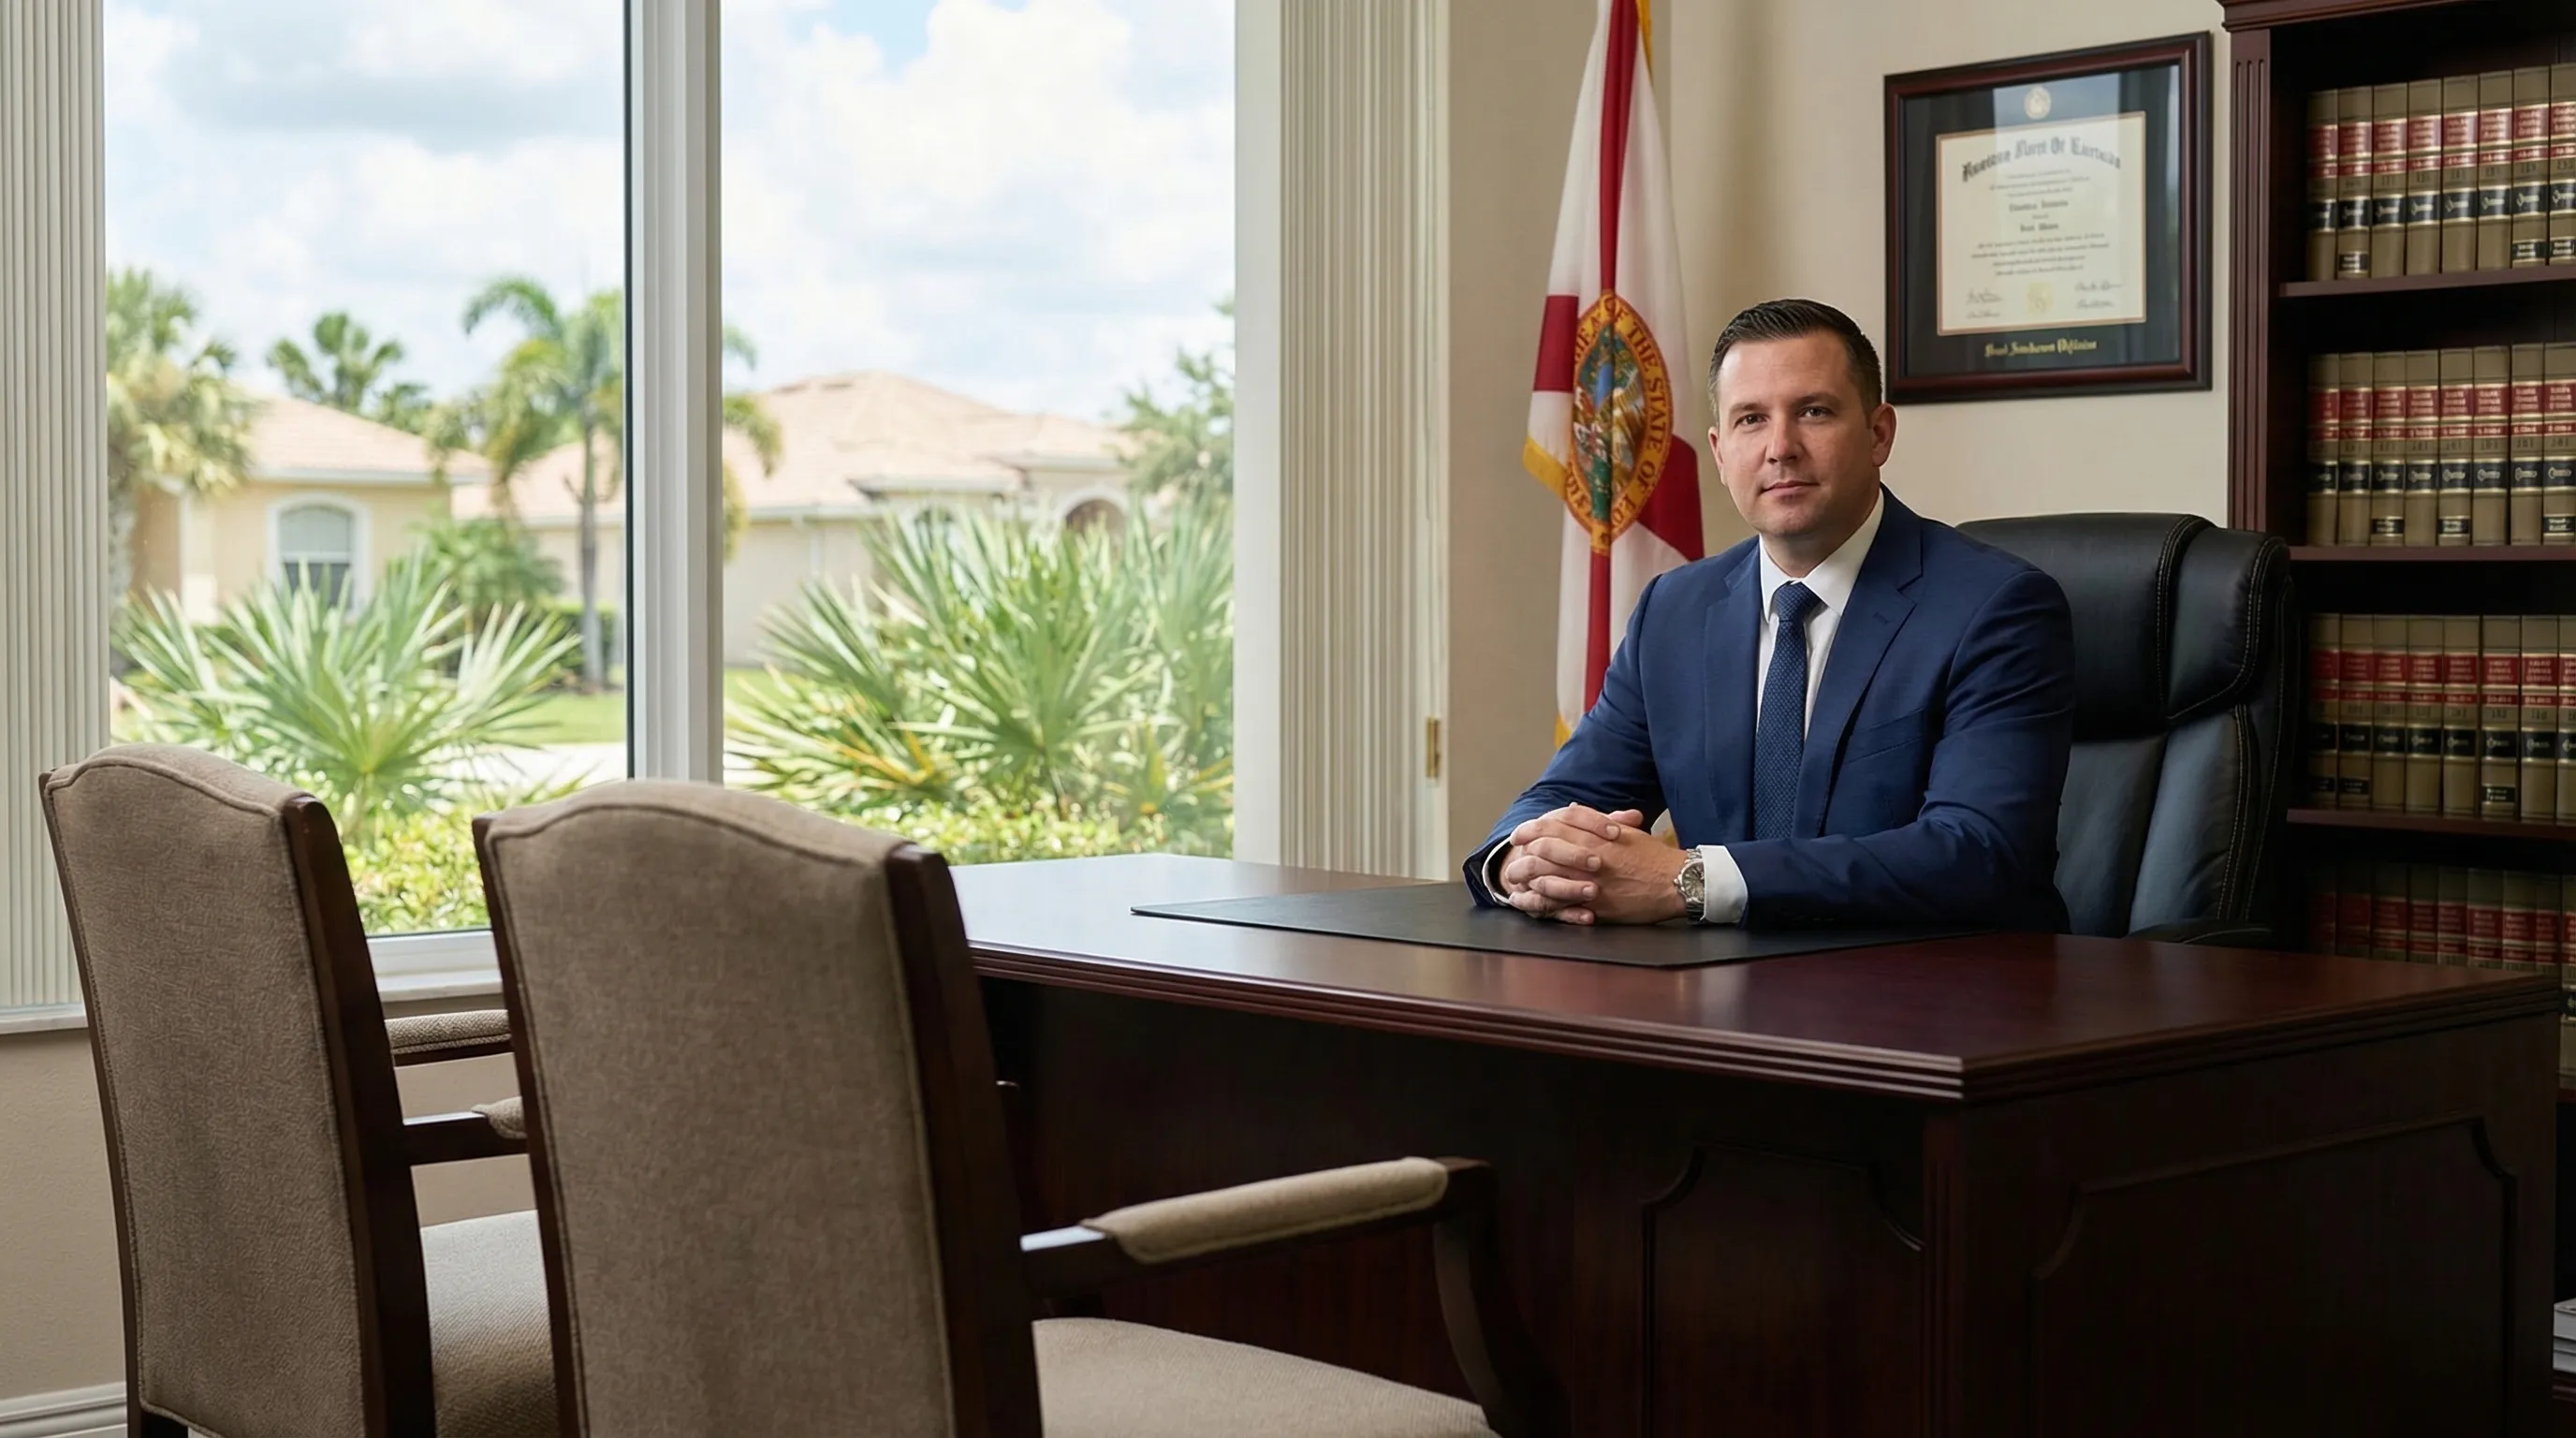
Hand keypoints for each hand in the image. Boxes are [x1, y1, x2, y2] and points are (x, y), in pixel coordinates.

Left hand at [1497, 805, 1687, 924]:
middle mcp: (1592, 858)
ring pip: (1548, 876)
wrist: (1678, 883)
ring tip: (1514, 877)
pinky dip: (1542, 901)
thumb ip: (1595, 821)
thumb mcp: (1626, 831)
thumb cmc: (1654, 857)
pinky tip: (1529, 900)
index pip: (1555, 826)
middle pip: (1545, 850)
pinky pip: (1562, 903)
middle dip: (1523, 851)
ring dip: (1528, 876)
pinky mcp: (1597, 906)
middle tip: (1512, 854)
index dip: (1532, 828)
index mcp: (1598, 837)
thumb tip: (1569, 809)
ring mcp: (1592, 883)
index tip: (1520, 832)